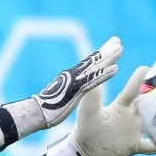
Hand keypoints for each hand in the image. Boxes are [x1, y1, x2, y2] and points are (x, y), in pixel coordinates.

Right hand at [0, 36, 122, 148]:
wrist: (34, 114)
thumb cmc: (46, 110)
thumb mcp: (60, 99)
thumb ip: (67, 93)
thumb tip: (69, 94)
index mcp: (70, 78)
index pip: (87, 65)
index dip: (99, 55)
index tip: (109, 46)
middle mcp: (72, 76)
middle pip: (92, 61)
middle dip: (105, 51)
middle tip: (118, 41)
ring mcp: (74, 82)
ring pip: (95, 67)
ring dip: (108, 58)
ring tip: (120, 49)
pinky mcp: (76, 91)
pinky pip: (94, 81)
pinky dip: (105, 74)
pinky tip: (116, 69)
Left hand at [63, 64, 155, 155]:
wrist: (82, 152)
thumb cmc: (84, 126)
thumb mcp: (89, 106)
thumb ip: (95, 87)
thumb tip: (102, 64)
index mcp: (121, 105)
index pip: (136, 88)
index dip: (143, 76)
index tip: (154, 65)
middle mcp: (131, 116)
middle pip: (152, 103)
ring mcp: (135, 132)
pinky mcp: (134, 147)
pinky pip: (154, 147)